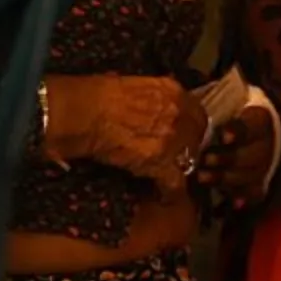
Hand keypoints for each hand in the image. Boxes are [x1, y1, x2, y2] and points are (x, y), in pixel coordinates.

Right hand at [46, 75, 206, 191]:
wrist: (84, 114)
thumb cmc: (99, 95)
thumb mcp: (135, 86)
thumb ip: (154, 97)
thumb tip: (155, 106)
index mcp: (174, 92)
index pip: (196, 112)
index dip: (190, 127)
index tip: (184, 135)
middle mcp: (179, 113)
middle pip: (196, 136)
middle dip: (188, 148)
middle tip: (175, 157)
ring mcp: (173, 139)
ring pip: (189, 159)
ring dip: (179, 167)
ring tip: (167, 175)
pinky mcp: (160, 162)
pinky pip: (174, 182)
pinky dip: (169, 191)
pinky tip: (163, 195)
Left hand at [196, 102, 278, 212]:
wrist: (256, 137)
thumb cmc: (230, 121)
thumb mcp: (225, 111)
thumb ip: (209, 113)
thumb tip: (183, 109)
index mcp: (258, 122)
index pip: (250, 126)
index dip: (238, 131)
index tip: (224, 136)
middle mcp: (265, 146)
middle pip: (250, 154)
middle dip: (227, 159)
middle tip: (205, 160)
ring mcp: (263, 167)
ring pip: (248, 175)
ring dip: (225, 178)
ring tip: (202, 178)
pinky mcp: (260, 185)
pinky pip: (254, 194)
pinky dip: (244, 198)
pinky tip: (234, 204)